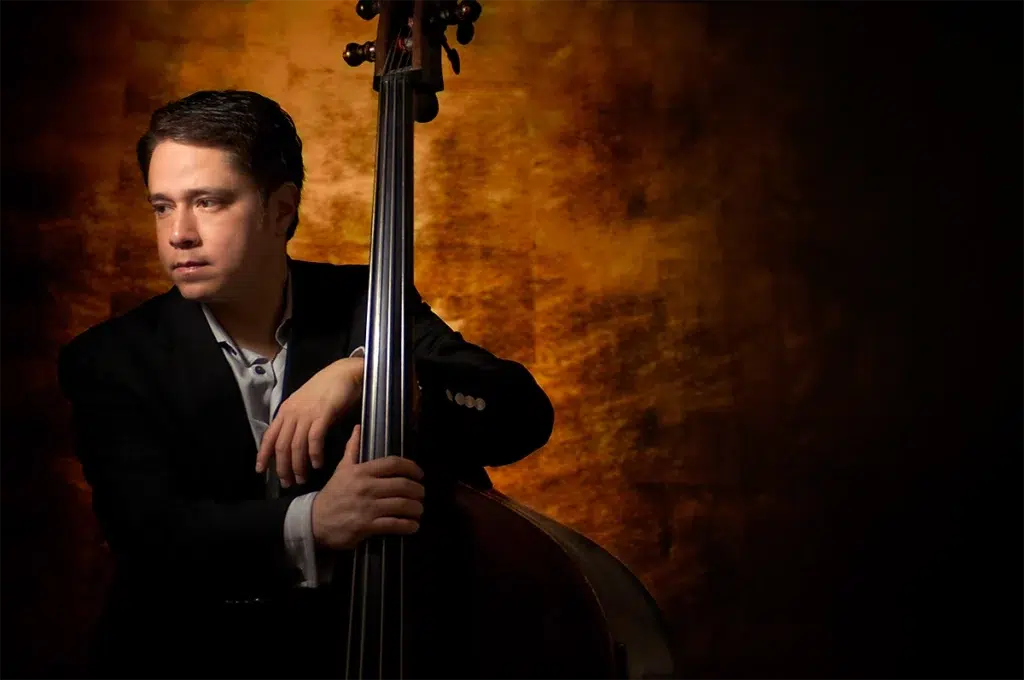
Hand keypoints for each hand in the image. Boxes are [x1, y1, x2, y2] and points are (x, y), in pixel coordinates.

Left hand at [255, 357, 362, 486]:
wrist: (343, 373)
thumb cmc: (327, 389)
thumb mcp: (306, 405)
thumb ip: (298, 421)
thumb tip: (295, 442)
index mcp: (285, 411)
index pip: (269, 436)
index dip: (263, 455)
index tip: (260, 471)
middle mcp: (292, 413)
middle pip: (281, 446)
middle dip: (282, 467)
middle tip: (288, 483)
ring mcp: (307, 414)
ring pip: (296, 446)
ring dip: (298, 466)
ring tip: (302, 478)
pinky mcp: (323, 415)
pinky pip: (314, 439)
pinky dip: (314, 454)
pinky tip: (317, 464)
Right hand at [311, 425, 424, 549]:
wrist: (315, 520)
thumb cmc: (333, 494)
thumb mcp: (341, 469)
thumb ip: (352, 449)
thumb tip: (358, 427)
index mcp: (362, 471)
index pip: (394, 464)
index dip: (411, 468)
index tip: (419, 474)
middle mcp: (366, 487)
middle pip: (403, 485)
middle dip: (418, 491)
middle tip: (421, 494)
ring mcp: (367, 507)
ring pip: (402, 505)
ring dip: (416, 508)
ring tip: (419, 510)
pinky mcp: (367, 526)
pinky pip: (394, 524)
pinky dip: (408, 525)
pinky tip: (413, 526)